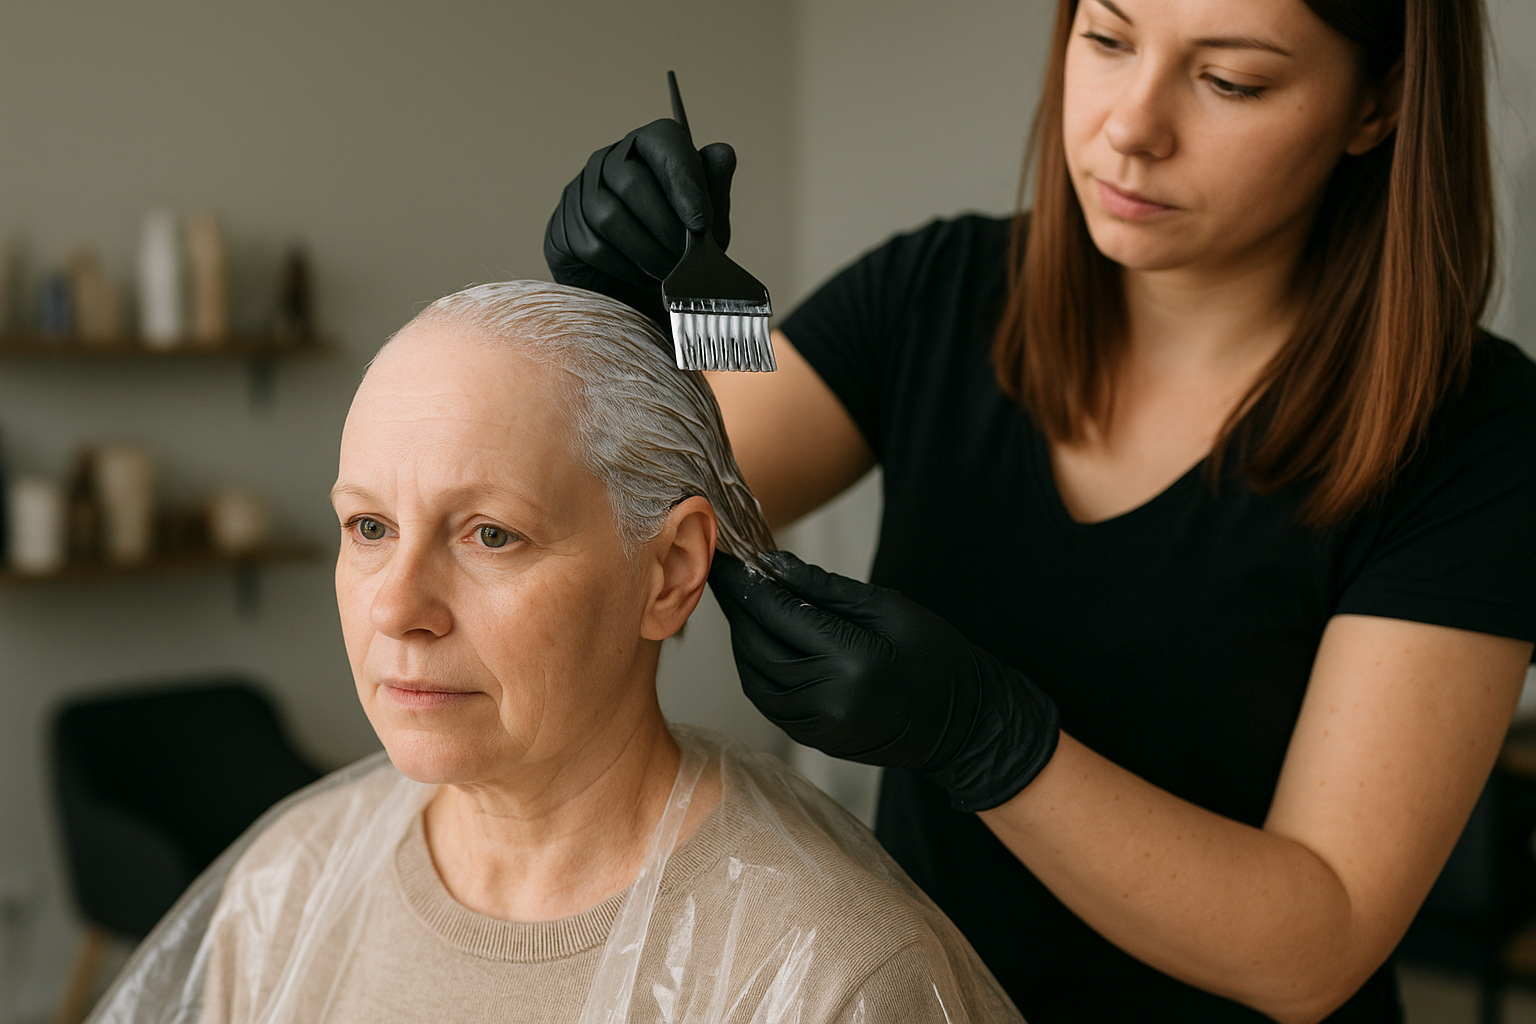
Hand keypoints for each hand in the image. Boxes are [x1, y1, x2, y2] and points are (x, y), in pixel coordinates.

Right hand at [544, 118, 735, 331]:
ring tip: (672, 273)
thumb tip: (722, 154)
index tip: (701, 224)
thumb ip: (715, 188)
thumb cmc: (677, 243)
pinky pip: (594, 247)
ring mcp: (582, 190)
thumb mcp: (707, 219)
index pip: (664, 141)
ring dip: (648, 252)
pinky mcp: (565, 226)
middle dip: (666, 228)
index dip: (684, 182)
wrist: (638, 288)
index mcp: (651, 145)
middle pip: (633, 183)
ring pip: (610, 217)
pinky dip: (626, 269)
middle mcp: (611, 159)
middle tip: (689, 259)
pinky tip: (645, 279)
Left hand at [709, 551, 1060, 811]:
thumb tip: (774, 565)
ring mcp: (819, 726)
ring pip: (755, 676)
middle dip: (738, 608)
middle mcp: (828, 699)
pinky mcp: (815, 739)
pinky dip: (756, 669)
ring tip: (742, 606)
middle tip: (727, 577)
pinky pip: (767, 701)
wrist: (965, 724)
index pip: (779, 613)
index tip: (728, 559)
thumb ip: (825, 588)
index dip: (746, 584)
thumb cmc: (936, 656)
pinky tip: (759, 643)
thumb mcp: (888, 607)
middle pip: (758, 645)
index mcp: (851, 660)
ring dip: (742, 640)